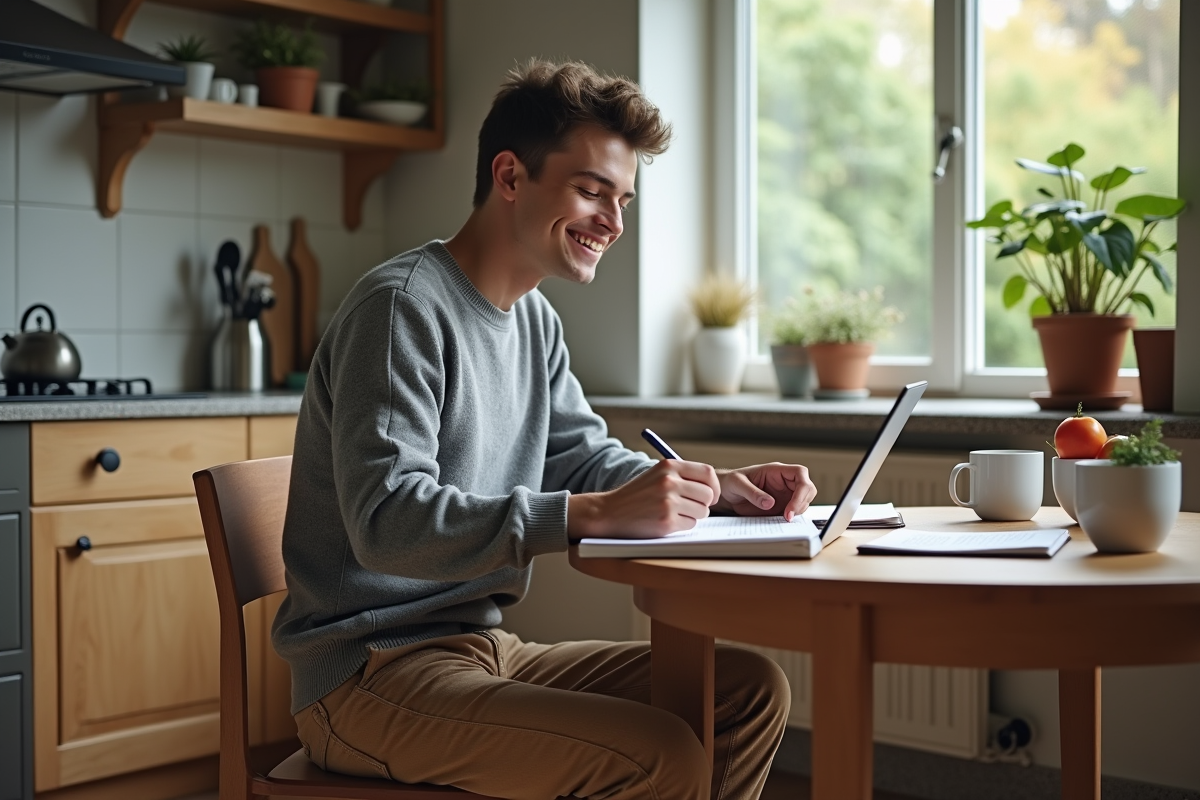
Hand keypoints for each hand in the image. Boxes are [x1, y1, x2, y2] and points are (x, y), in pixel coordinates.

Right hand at [567, 460, 721, 540]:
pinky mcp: (666, 521)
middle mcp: (669, 481)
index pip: (708, 472)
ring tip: (675, 514)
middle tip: (692, 508)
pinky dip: (682, 525)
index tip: (710, 495)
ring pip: (702, 511)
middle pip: (709, 494)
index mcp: (669, 466)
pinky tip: (666, 522)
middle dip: (704, 504)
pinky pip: (690, 525)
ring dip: (693, 516)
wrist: (609, 512)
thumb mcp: (657, 475)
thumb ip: (682, 476)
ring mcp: (668, 502)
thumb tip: (713, 486)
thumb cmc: (636, 495)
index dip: (714, 486)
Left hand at [712, 463, 816, 520]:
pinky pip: (794, 512)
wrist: (726, 493)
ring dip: (799, 512)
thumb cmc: (731, 482)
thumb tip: (769, 503)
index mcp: (776, 470)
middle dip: (802, 503)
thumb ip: (753, 493)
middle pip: (808, 488)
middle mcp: (784, 481)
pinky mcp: (782, 506)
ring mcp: (785, 494)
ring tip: (783, 520)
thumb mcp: (738, 485)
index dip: (802, 489)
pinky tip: (782, 522)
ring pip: (804, 501)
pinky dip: (793, 518)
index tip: (790, 508)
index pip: (800, 473)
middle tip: (787, 517)